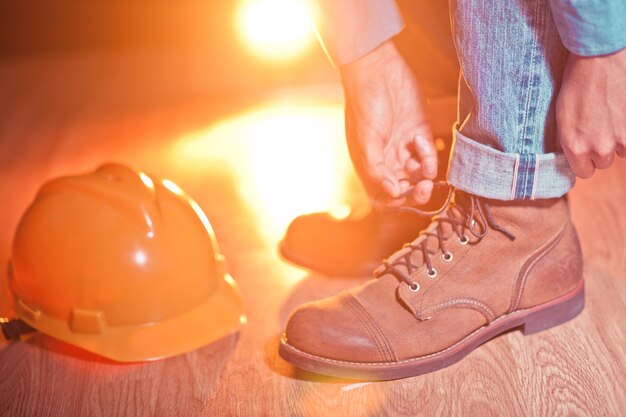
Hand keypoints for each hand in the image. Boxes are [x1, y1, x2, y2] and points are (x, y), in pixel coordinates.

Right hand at [340, 40, 436, 207]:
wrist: (377, 70)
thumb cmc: (364, 104)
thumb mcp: (366, 140)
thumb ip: (377, 169)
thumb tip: (391, 191)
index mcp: (371, 167)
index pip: (384, 198)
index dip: (395, 203)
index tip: (405, 194)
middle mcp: (388, 162)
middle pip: (406, 190)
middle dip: (417, 192)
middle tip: (426, 186)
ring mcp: (404, 148)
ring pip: (421, 175)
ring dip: (426, 172)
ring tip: (423, 155)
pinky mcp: (420, 133)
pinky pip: (430, 154)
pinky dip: (429, 152)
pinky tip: (421, 138)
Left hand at [557, 47, 625, 177]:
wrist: (600, 57)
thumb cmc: (577, 82)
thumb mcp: (563, 116)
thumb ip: (570, 140)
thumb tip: (575, 155)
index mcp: (575, 146)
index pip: (584, 172)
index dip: (585, 160)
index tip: (587, 148)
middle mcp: (600, 148)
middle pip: (604, 161)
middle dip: (602, 147)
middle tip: (600, 125)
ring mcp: (623, 139)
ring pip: (623, 150)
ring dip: (620, 138)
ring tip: (612, 115)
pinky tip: (622, 112)